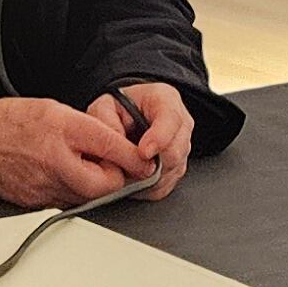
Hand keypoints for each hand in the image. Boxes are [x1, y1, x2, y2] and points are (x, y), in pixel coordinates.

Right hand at [0, 94, 145, 207]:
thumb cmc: (15, 122)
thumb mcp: (60, 112)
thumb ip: (96, 132)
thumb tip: (129, 153)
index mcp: (65, 137)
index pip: (115, 155)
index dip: (131, 160)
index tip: (140, 161)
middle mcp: (57, 167)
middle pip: (105, 186)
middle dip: (110, 175)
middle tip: (103, 161)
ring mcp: (46, 190)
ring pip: (88, 197)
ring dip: (90, 185)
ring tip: (74, 164)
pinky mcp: (38, 205)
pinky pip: (67, 203)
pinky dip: (71, 192)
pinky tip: (58, 176)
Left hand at [96, 84, 192, 200]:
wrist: (124, 119)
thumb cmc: (118, 110)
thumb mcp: (105, 107)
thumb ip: (107, 122)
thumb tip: (117, 146)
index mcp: (165, 99)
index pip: (171, 119)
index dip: (159, 138)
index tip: (144, 152)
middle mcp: (180, 124)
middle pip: (176, 151)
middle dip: (151, 163)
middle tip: (126, 166)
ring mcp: (182, 147)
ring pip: (172, 171)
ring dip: (148, 176)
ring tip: (126, 169)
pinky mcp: (178, 167)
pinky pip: (167, 185)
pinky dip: (149, 186)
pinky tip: (134, 176)